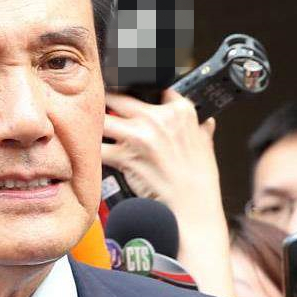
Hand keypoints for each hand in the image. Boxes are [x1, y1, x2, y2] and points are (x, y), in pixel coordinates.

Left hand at [102, 89, 219, 215]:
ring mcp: (138, 137)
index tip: (128, 90)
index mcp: (180, 112)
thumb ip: (201, 129)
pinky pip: (98, 147)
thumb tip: (205, 121)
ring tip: (89, 127)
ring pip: (102, 119)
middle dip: (106, 101)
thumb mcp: (206, 146)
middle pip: (118, 97)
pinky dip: (92, 150)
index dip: (138, 89)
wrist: (193, 209)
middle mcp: (157, 119)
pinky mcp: (124, 157)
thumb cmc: (200, 181)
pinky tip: (90, 150)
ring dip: (94, 124)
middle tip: (98, 106)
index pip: (153, 87)